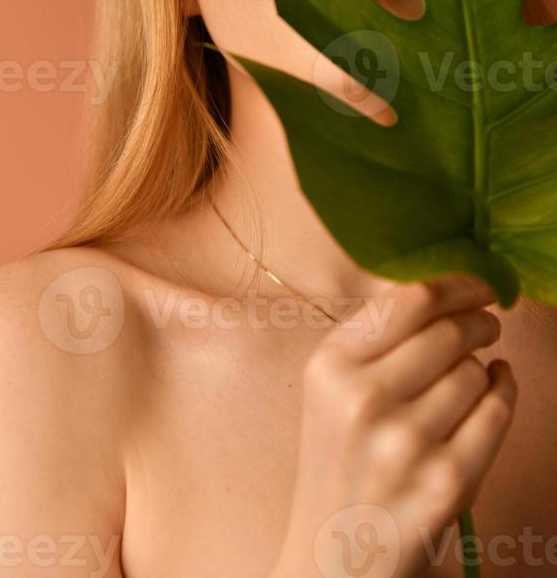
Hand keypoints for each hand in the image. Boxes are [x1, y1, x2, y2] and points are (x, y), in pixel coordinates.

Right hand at [273, 275, 517, 577]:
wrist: (334, 554)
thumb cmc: (339, 457)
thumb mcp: (330, 385)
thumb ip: (375, 334)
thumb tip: (445, 286)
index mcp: (330, 366)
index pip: (411, 300)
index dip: (457, 284)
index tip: (477, 285)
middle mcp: (363, 400)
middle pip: (449, 331)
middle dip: (478, 321)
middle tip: (485, 323)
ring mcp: (406, 444)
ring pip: (475, 371)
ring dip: (481, 365)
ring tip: (469, 375)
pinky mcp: (447, 483)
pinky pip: (498, 411)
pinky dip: (505, 389)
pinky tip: (496, 386)